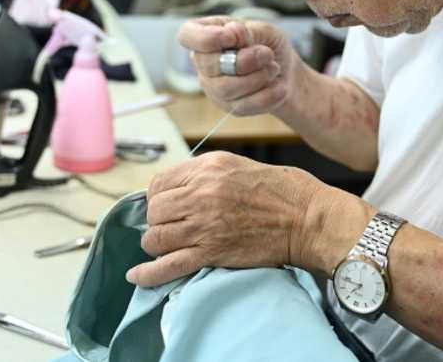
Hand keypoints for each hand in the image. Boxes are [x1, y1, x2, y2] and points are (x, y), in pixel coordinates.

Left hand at [125, 152, 325, 286]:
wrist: (306, 218)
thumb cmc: (279, 191)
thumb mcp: (235, 165)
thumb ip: (202, 174)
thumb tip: (174, 189)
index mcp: (206, 169)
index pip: (159, 184)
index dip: (158, 198)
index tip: (167, 207)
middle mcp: (201, 194)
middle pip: (154, 212)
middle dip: (158, 221)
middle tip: (174, 227)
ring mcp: (204, 225)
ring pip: (156, 238)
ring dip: (158, 244)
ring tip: (170, 245)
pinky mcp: (211, 253)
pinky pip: (168, 266)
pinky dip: (148, 274)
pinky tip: (137, 276)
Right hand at [177, 17, 303, 115]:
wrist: (287, 72)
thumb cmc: (269, 45)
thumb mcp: (264, 30)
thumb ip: (248, 31)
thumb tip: (231, 32)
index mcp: (206, 34)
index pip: (187, 35)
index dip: (206, 38)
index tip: (231, 37)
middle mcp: (203, 62)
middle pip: (208, 65)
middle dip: (244, 60)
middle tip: (267, 54)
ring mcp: (213, 87)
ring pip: (225, 88)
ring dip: (258, 77)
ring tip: (274, 68)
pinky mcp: (229, 107)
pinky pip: (244, 105)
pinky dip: (268, 94)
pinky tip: (278, 86)